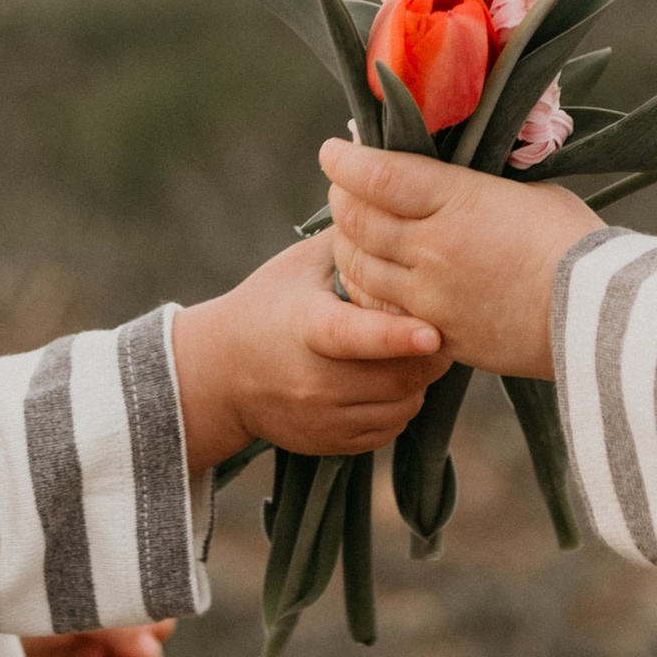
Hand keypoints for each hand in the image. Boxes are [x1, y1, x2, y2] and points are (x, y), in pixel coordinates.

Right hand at [172, 231, 439, 472]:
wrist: (221, 374)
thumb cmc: (270, 305)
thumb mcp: (302, 265)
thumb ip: (354, 243)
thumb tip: (406, 214)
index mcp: (307, 327)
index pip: (354, 336)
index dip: (397, 336)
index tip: (434, 333)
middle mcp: (315, 381)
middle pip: (399, 375)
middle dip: (429, 352)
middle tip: (436, 327)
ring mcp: (324, 418)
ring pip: (404, 405)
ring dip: (418, 378)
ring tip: (408, 352)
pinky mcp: (332, 443)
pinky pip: (392, 428)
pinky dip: (401, 404)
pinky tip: (387, 378)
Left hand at [317, 143, 596, 377]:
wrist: (600, 318)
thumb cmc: (576, 245)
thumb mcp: (530, 191)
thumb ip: (480, 184)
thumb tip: (456, 168)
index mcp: (457, 201)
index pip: (378, 174)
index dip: (346, 160)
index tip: (333, 151)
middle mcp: (432, 248)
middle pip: (357, 219)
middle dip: (341, 197)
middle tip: (342, 186)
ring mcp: (430, 297)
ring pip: (359, 267)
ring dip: (346, 244)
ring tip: (350, 231)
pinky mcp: (438, 335)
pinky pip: (380, 312)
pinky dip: (365, 290)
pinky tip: (371, 279)